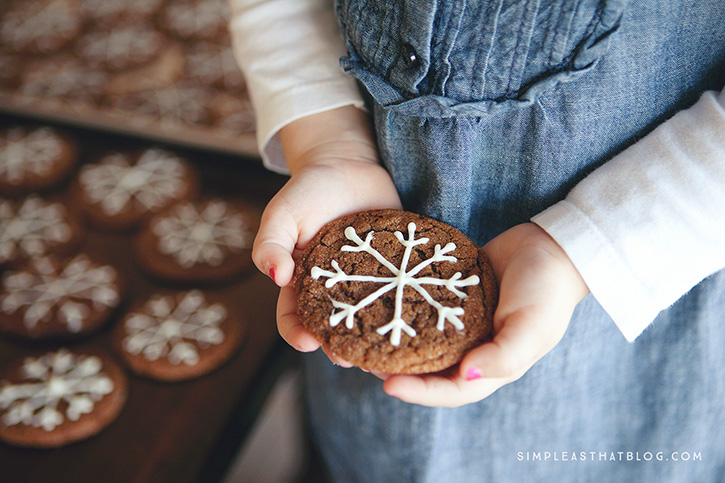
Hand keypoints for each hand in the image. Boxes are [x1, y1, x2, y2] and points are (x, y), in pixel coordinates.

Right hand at [252, 106, 401, 354]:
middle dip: (341, 349)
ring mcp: (367, 281)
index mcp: (302, 283)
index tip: (308, 342)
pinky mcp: (394, 269)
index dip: (297, 333)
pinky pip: (401, 292)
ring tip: (385, 354)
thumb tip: (274, 275)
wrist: (349, 164)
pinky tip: (417, 319)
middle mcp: (335, 289)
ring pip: (371, 318)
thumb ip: (271, 243)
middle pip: (336, 328)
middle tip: (351, 361)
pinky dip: (407, 308)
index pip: (293, 317)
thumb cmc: (309, 190)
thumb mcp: (282, 213)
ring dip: (375, 339)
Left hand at [381, 223, 589, 406]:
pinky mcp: (451, 300)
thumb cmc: (547, 290)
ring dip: (396, 343)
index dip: (419, 392)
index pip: (450, 390)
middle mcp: (472, 350)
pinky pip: (424, 310)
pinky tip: (382, 304)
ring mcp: (460, 324)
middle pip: (429, 371)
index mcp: (491, 366)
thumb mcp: (532, 327)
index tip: (388, 385)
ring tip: (365, 337)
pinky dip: (405, 311)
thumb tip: (465, 374)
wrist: (552, 246)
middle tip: (364, 360)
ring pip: (422, 342)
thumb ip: (504, 356)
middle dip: (397, 371)